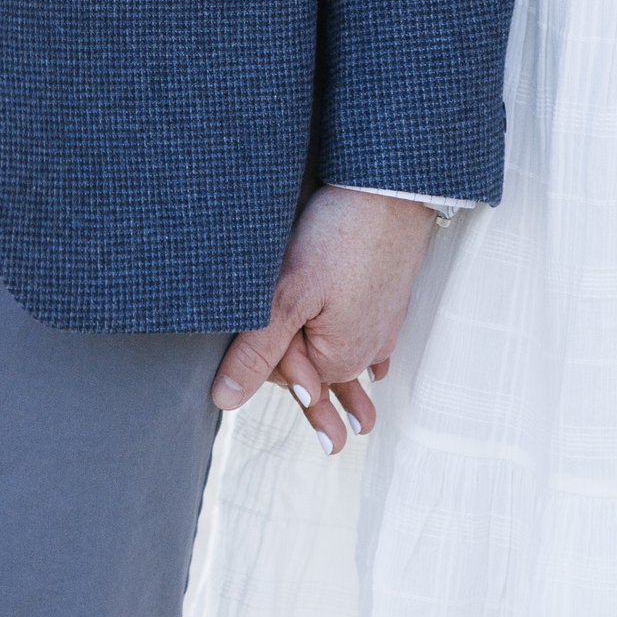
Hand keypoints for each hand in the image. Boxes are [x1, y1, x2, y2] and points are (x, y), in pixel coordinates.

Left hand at [210, 186, 437, 450]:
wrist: (390, 190)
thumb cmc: (340, 236)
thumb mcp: (287, 296)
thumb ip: (256, 352)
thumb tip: (226, 400)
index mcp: (339, 358)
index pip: (285, 374)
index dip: (264, 353)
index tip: (261, 324)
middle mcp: (365, 351)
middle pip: (317, 365)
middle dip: (298, 362)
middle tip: (301, 395)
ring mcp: (381, 326)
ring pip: (348, 357)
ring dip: (345, 389)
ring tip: (357, 426)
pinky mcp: (390, 302)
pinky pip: (374, 341)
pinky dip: (369, 358)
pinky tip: (375, 373)